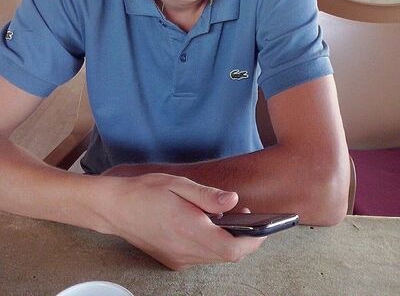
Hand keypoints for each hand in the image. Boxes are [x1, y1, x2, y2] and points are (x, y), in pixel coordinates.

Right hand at [94, 173, 265, 269]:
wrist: (114, 208)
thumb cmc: (145, 191)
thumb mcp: (179, 184)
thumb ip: (208, 196)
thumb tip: (234, 201)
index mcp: (190, 229)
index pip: (233, 248)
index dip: (254, 240)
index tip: (264, 227)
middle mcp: (185, 250)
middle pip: (227, 255)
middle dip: (244, 240)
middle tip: (247, 216)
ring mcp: (178, 259)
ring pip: (215, 257)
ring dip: (228, 242)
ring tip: (227, 217)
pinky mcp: (171, 260)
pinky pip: (201, 257)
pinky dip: (212, 244)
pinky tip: (207, 226)